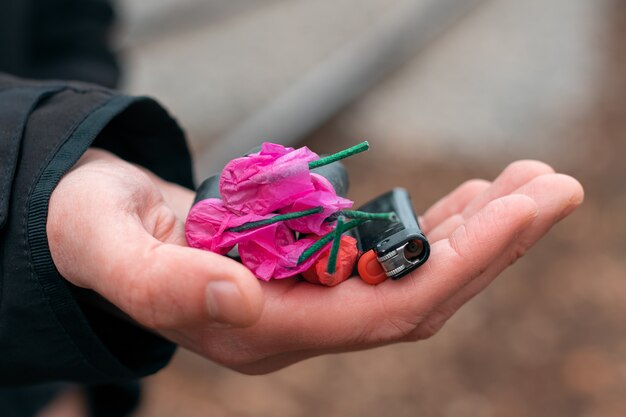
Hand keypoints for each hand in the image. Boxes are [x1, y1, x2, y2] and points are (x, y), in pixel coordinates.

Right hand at [48, 152, 582, 374]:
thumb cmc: (99, 235)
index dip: (456, 263)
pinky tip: (478, 198)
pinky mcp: (313, 265)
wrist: (102, 228)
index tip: (523, 210)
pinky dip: (440, 223)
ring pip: (415, 273)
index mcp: (259, 328)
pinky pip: (392, 252)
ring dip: (481, 230)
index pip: (383, 310)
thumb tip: (239, 295)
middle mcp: (300, 321)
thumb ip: (161, 281)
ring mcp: (311, 294)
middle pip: (419, 294)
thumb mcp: (109, 250)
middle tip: (559, 188)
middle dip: (495, 245)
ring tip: (535, 184)